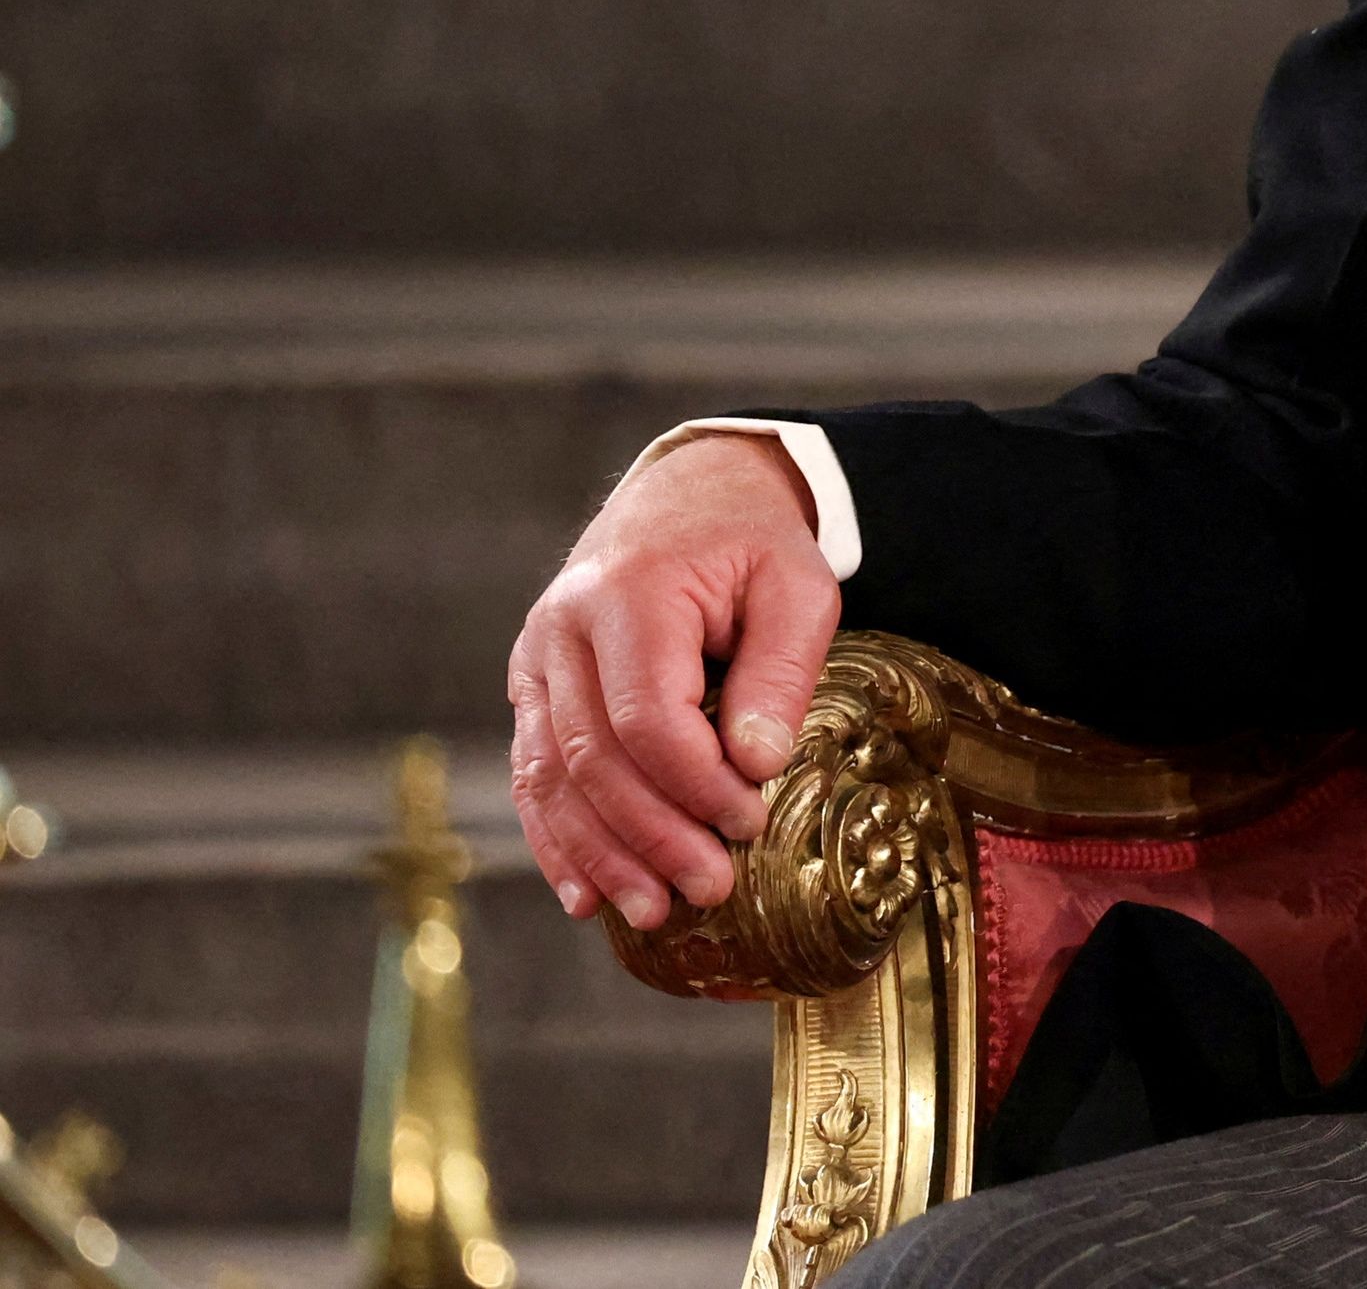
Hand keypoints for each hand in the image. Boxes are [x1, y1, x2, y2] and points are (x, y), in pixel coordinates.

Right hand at [505, 433, 839, 930]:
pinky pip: (533, 773)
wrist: (689, 493)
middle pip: (593, 757)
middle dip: (651, 835)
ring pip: (551, 776)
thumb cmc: (751, 542)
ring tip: (653, 911)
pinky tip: (586, 894)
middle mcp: (563, 628)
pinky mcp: (532, 685)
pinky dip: (558, 839)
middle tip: (708, 887)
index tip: (749, 820)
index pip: (647, 717)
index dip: (695, 784)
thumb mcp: (797, 586)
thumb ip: (779, 671)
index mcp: (630, 594)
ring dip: (600, 854)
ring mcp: (537, 658)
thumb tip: (754, 763)